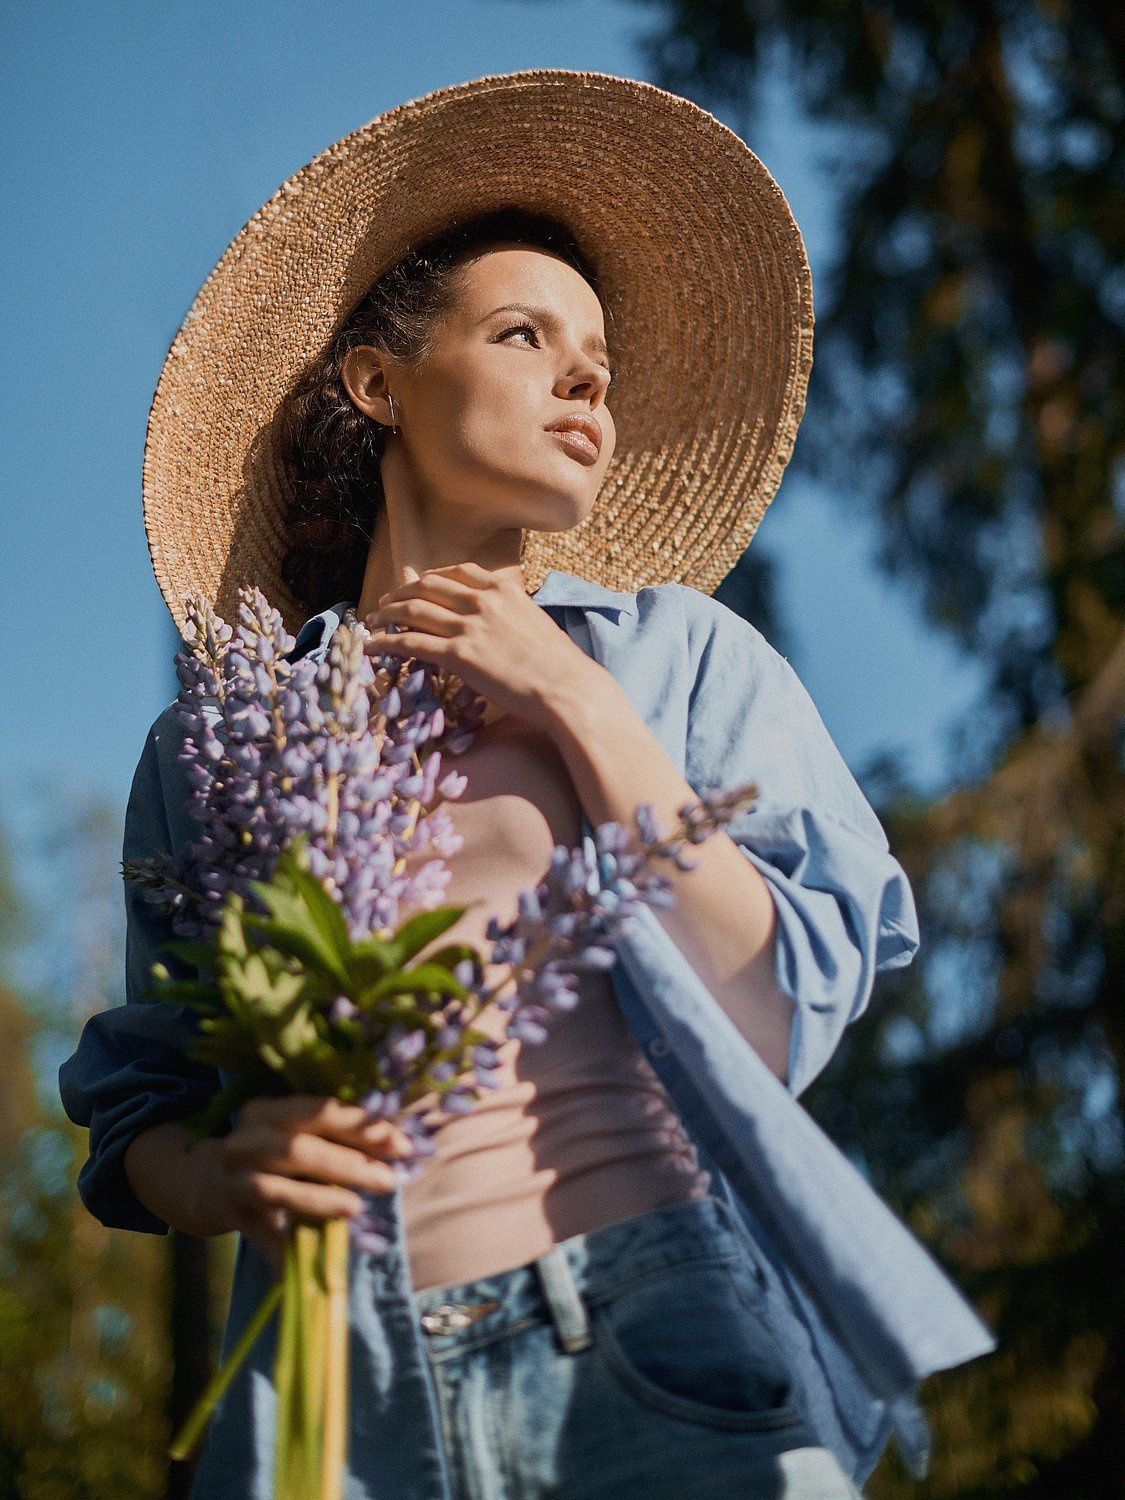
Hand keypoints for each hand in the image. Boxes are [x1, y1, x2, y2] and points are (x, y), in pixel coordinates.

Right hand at [208, 1097, 412, 1273]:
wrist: (208, 1184)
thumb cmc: (272, 1154)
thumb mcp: (297, 1134)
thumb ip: (338, 1137)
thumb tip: (399, 1147)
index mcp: (269, 1110)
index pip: (321, 1110)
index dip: (362, 1126)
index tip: (401, 1144)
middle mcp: (247, 1139)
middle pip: (299, 1148)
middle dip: (348, 1163)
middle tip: (388, 1180)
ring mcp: (234, 1178)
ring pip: (276, 1189)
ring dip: (319, 1200)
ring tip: (356, 1208)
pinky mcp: (231, 1214)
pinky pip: (263, 1233)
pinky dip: (285, 1249)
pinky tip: (313, 1261)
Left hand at [362, 562, 601, 732]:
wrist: (567, 688)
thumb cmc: (559, 665)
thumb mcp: (535, 624)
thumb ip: (509, 615)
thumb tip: (495, 623)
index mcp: (503, 589)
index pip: (456, 572)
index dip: (429, 578)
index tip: (415, 585)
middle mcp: (483, 601)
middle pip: (428, 586)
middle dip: (400, 593)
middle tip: (384, 604)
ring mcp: (469, 626)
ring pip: (413, 611)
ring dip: (386, 615)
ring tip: (372, 622)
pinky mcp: (459, 655)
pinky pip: (411, 642)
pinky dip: (386, 642)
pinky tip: (373, 647)